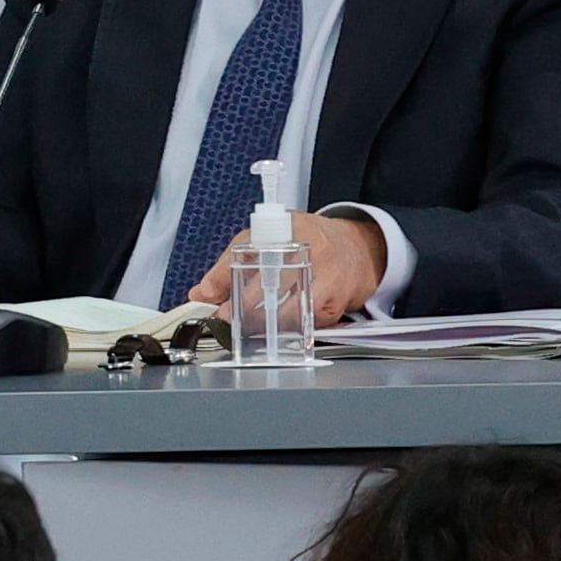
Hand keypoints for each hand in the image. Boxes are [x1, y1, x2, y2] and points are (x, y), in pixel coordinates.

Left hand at [188, 207, 384, 320]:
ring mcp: (328, 275)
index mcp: (286, 228)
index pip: (246, 250)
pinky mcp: (340, 300)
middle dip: (240, 307)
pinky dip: (292, 330)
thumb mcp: (268, 239)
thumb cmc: (308, 242)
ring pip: (289, 309)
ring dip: (264, 325)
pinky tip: (280, 331)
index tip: (208, 297)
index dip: (224, 277)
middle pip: (268, 284)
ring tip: (249, 330)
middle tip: (225, 318)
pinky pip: (310, 322)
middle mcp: (309, 249)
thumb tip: (201, 294)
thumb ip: (231, 264)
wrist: (360, 248)